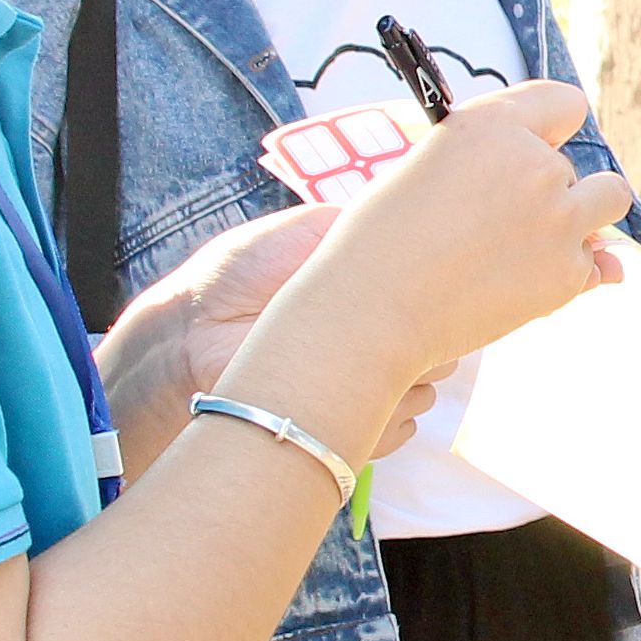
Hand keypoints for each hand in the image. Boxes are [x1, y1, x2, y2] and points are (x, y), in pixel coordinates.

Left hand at [98, 204, 444, 477]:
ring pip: (425, 391)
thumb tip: (417, 213)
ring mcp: (368, 388)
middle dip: (427, 337)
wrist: (194, 331)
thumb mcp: (308, 226)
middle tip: (381, 322)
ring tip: (347, 355)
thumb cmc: (242, 272)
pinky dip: (380, 413)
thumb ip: (366, 222)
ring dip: (399, 376)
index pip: (440, 301)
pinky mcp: (352, 428)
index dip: (439, 295)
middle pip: (446, 349)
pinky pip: (398, 427)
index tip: (424, 283)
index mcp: (377, 296)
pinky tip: (338, 390)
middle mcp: (380, 343)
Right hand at [260, 80, 628, 410]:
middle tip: (504, 224)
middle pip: (578, 164)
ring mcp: (558, 219)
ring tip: (534, 244)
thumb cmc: (383, 240)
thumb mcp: (429, 169)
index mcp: (492, 123)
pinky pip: (595, 263)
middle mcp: (535, 164)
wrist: (372, 310)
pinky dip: (569, 273)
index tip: (538, 149)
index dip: (551, 129)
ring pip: (610, 198)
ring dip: (584, 218)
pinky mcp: (568, 274)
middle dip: (553, 189)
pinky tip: (521, 285)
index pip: (565, 103)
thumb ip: (491, 164)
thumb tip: (559, 184)